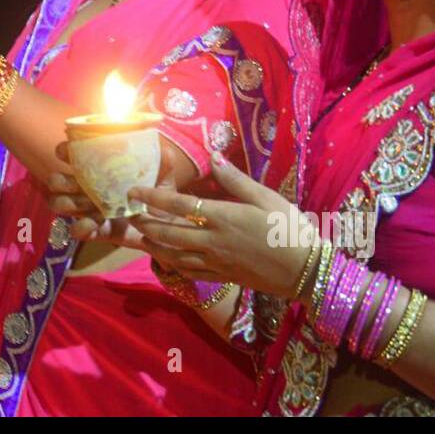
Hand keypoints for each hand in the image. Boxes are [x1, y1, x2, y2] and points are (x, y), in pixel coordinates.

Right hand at [45, 139, 189, 246]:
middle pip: (58, 181)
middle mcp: (89, 187)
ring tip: (89, 205)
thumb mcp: (164, 178)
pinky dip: (80, 227)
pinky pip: (78, 230)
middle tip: (76, 183)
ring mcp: (90, 210)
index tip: (65, 152)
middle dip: (60, 181)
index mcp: (101, 169)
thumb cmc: (160, 196)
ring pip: (61, 204)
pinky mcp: (97, 230)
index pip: (74, 155)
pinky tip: (89, 224)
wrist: (169, 229)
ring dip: (69, 203)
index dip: (65, 151)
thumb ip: (163, 164)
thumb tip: (163, 148)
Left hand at [120, 153, 316, 296]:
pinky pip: (190, 272)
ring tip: (139, 237)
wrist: (306, 270)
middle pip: (168, 233)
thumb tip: (213, 157)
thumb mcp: (266, 197)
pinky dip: (173, 265)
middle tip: (128, 215)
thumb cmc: (289, 229)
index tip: (133, 192)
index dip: (152, 198)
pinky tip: (167, 259)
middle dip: (145, 224)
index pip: (178, 206)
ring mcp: (216, 262)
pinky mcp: (223, 276)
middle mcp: (212, 241)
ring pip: (174, 255)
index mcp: (222, 218)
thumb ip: (236, 179)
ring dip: (153, 246)